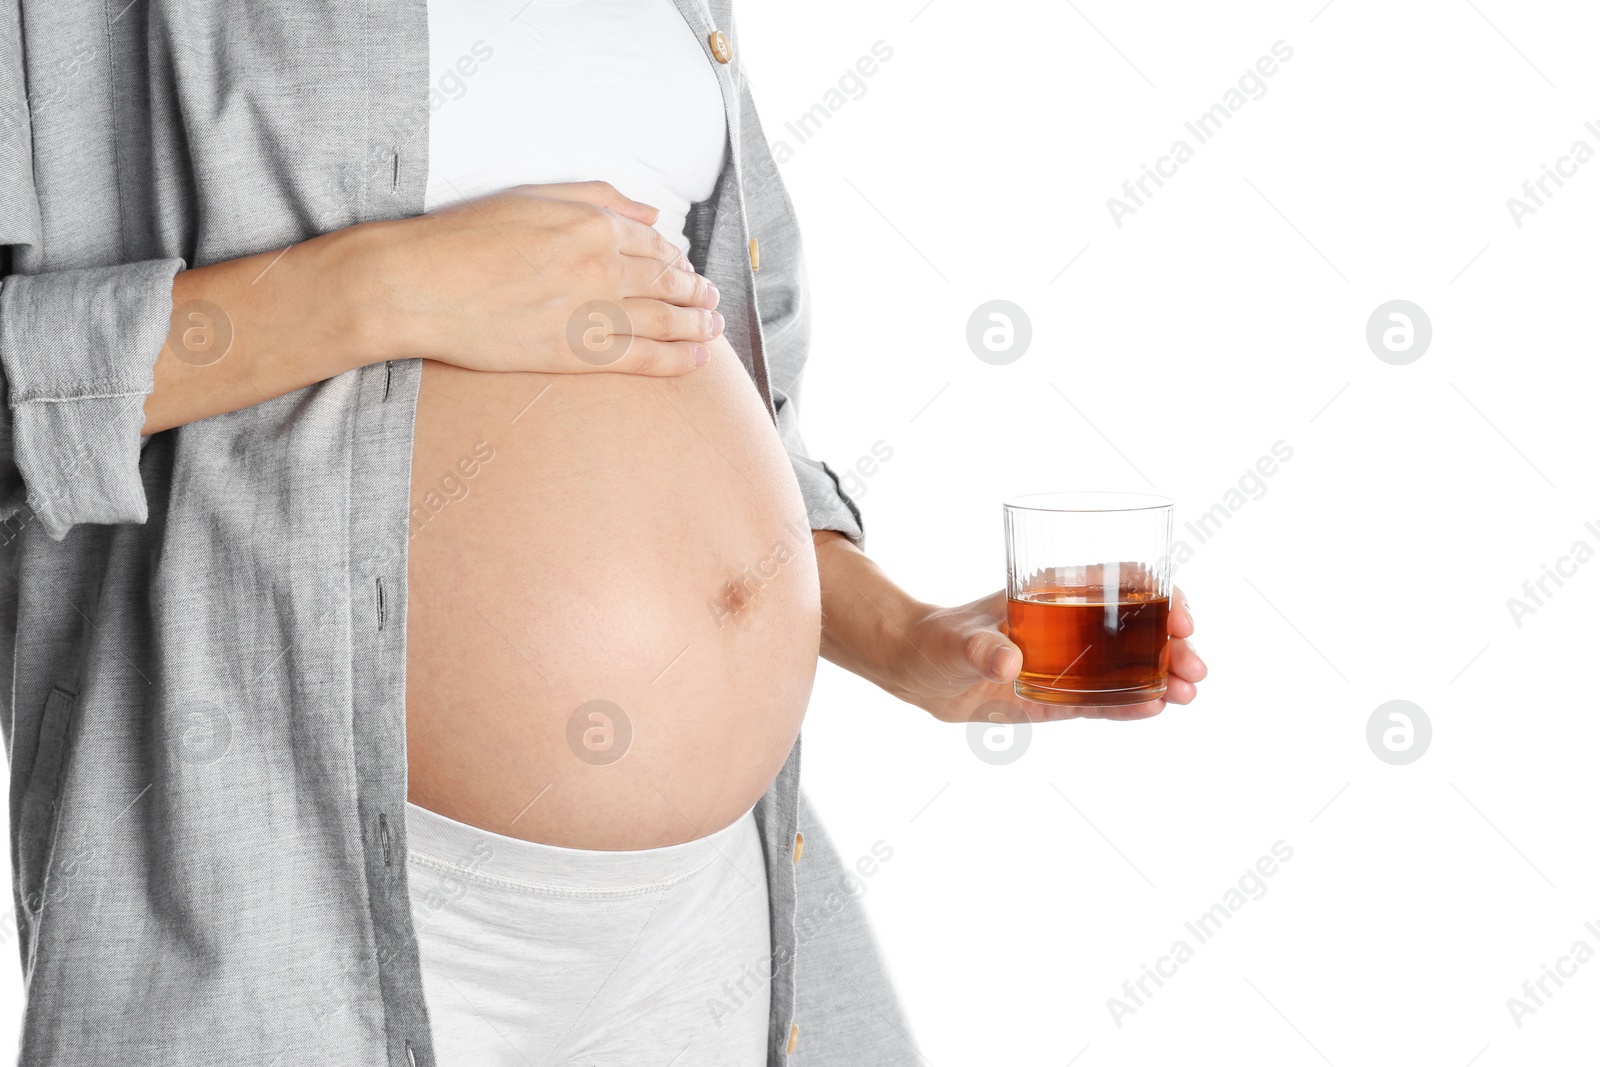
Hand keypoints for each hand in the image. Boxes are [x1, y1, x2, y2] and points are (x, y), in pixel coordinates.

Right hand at [368, 181, 721, 375]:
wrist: (420, 284)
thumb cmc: (466, 236)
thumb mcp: (533, 195)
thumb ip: (598, 199)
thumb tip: (651, 214)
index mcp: (594, 224)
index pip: (655, 243)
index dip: (676, 257)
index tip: (685, 267)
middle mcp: (603, 267)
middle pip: (668, 282)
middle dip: (697, 291)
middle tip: (711, 299)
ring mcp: (593, 312)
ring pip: (666, 320)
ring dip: (698, 324)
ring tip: (713, 327)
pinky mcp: (577, 353)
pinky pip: (644, 359)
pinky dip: (678, 360)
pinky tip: (698, 360)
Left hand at [889, 587, 1205, 722]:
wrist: (918, 673)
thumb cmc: (939, 639)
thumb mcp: (958, 642)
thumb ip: (981, 650)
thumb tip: (1006, 662)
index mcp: (1057, 592)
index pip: (1123, 582)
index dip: (1160, 596)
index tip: (1180, 617)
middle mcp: (1073, 624)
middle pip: (1139, 627)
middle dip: (1175, 644)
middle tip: (1195, 667)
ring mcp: (1071, 662)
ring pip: (1130, 666)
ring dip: (1164, 676)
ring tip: (1188, 694)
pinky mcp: (1061, 697)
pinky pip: (1103, 701)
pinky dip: (1130, 704)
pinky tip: (1156, 708)